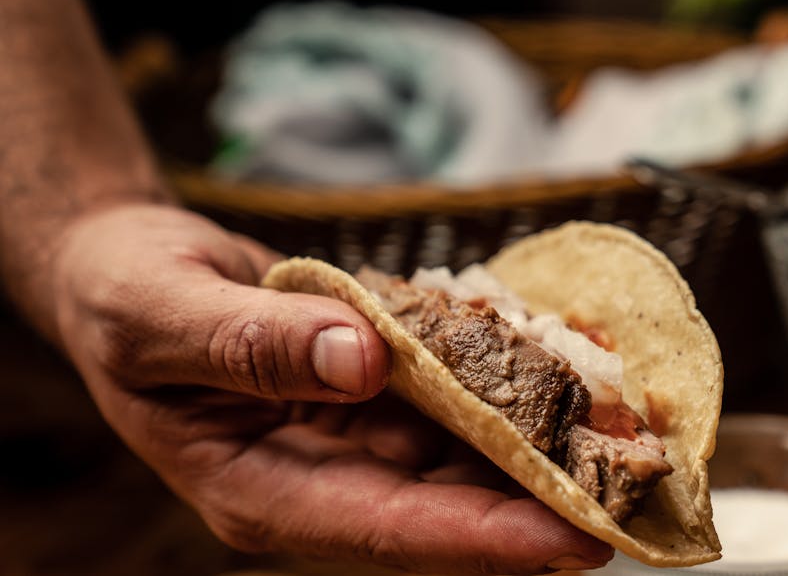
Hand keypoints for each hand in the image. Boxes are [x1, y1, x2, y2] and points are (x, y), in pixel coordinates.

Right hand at [48, 204, 612, 573]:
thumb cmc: (124, 296)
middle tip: (635, 492)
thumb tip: (358, 357)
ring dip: (542, 448)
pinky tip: (563, 364)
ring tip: (625, 432)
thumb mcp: (161, 314)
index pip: (386, 531)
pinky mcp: (376, 400)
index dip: (481, 541)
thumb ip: (251, 342)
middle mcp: (322, 478)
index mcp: (262, 488)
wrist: (131, 272)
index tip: (572, 539)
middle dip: (541, 505)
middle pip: (447, 510)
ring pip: (463, 461)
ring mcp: (353, 441)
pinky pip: (454, 402)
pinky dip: (507, 386)